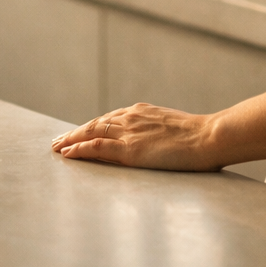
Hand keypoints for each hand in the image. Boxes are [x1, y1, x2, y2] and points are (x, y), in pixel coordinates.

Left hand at [50, 103, 219, 170]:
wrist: (209, 137)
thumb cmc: (200, 136)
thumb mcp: (173, 127)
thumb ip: (158, 130)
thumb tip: (157, 140)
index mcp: (142, 112)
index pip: (109, 119)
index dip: (92, 126)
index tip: (79, 132)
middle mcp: (131, 118)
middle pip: (95, 124)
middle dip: (75, 132)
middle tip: (58, 141)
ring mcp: (129, 133)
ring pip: (91, 133)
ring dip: (71, 140)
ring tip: (56, 148)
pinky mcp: (130, 150)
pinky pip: (97, 148)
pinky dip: (80, 150)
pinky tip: (68, 154)